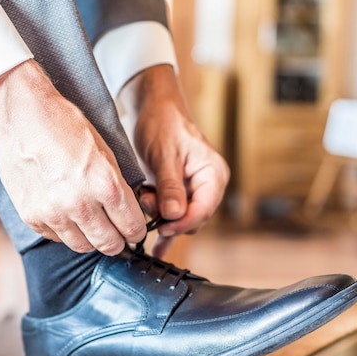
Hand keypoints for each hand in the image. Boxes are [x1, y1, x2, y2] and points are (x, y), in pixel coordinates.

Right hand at [0, 60, 146, 255]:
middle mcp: (80, 204)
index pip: (132, 227)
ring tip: (91, 225)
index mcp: (105, 184)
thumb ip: (116, 186)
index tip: (134, 230)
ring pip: (83, 246)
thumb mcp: (105, 151)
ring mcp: (53, 213)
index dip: (137, 231)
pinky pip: (56, 237)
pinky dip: (65, 231)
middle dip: (118, 241)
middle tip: (117, 234)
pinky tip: (66, 215)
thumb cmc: (65, 127)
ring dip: (91, 239)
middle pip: (109, 244)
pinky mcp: (31, 216)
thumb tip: (127, 213)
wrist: (21, 117)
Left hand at [119, 65, 229, 257]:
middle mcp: (206, 186)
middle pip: (193, 219)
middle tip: (146, 204)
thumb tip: (174, 215)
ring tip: (143, 199)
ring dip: (160, 218)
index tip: (162, 227)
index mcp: (213, 174)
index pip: (204, 210)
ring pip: (179, 220)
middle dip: (169, 219)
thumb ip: (170, 186)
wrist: (152, 110)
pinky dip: (160, 223)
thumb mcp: (165, 155)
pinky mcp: (176, 193)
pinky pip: (171, 215)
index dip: (183, 223)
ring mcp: (191, 191)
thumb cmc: (163, 124)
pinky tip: (152, 245)